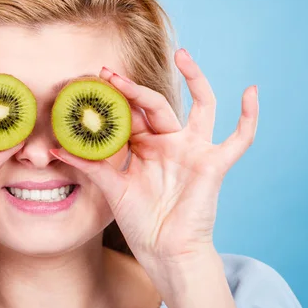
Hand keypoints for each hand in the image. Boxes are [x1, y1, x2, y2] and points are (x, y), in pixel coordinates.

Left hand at [49, 48, 258, 266]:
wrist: (165, 252)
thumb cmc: (140, 222)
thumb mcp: (112, 188)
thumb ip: (88, 166)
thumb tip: (54, 150)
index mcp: (146, 147)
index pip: (133, 113)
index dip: (116, 97)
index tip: (96, 79)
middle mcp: (171, 143)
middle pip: (157, 104)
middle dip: (133, 88)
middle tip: (109, 72)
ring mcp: (194, 150)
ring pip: (202, 106)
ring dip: (194, 79)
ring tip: (182, 54)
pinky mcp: (213, 164)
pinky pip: (239, 138)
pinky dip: (249, 116)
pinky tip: (252, 91)